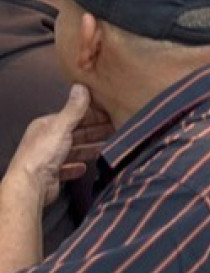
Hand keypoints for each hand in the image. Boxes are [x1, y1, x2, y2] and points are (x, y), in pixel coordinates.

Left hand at [8, 85, 98, 205]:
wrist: (31, 185)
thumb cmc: (41, 155)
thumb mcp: (61, 127)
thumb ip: (74, 108)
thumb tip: (80, 87)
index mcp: (46, 126)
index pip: (73, 116)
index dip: (92, 115)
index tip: (110, 115)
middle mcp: (46, 141)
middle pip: (75, 133)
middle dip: (95, 131)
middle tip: (115, 129)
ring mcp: (48, 159)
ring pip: (74, 150)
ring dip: (89, 148)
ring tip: (108, 146)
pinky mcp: (52, 175)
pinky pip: (68, 168)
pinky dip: (77, 167)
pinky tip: (85, 167)